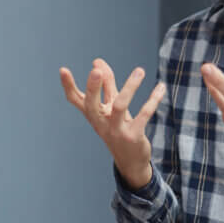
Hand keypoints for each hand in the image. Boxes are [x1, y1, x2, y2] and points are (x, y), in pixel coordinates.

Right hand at [60, 59, 165, 188]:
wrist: (131, 161)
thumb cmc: (119, 128)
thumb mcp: (111, 106)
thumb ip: (106, 84)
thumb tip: (97, 61)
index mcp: (93, 114)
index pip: (75, 99)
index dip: (68, 85)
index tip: (63, 69)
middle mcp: (101, 123)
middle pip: (92, 105)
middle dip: (93, 87)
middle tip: (96, 70)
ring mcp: (116, 131)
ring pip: (120, 107)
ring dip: (130, 87)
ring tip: (140, 71)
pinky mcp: (133, 136)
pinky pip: (143, 115)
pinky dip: (153, 100)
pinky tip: (161, 87)